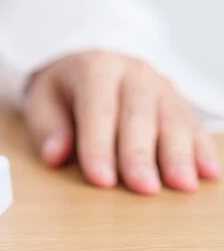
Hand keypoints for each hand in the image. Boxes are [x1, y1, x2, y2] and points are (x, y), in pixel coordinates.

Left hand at [25, 51, 219, 194]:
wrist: (90, 62)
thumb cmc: (66, 89)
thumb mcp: (43, 100)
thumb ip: (48, 127)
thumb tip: (55, 155)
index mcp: (95, 69)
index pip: (98, 110)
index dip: (98, 146)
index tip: (100, 179)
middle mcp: (133, 73)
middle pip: (139, 115)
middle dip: (140, 154)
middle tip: (143, 187)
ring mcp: (161, 86)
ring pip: (172, 119)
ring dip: (178, 154)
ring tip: (181, 185)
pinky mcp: (180, 101)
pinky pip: (193, 125)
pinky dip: (202, 149)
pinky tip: (207, 172)